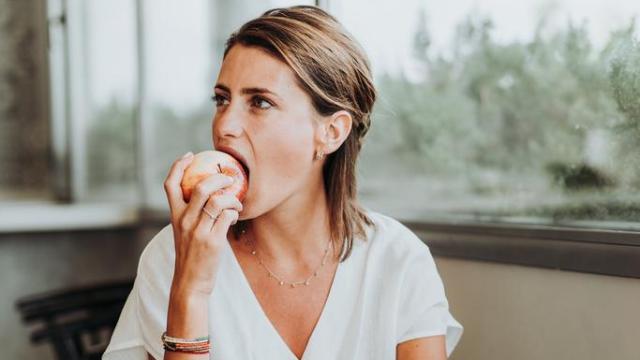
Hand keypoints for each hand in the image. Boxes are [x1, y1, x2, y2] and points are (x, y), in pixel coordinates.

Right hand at [163, 152, 242, 299]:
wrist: (190, 283)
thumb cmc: (191, 256)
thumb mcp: (184, 233)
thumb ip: (192, 215)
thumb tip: (212, 196)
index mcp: (175, 216)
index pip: (170, 185)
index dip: (178, 166)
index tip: (190, 156)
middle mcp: (184, 221)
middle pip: (200, 187)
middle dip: (218, 178)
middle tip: (229, 178)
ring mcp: (198, 231)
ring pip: (217, 201)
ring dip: (232, 197)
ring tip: (237, 202)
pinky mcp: (212, 241)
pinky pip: (228, 216)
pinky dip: (235, 213)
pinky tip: (235, 217)